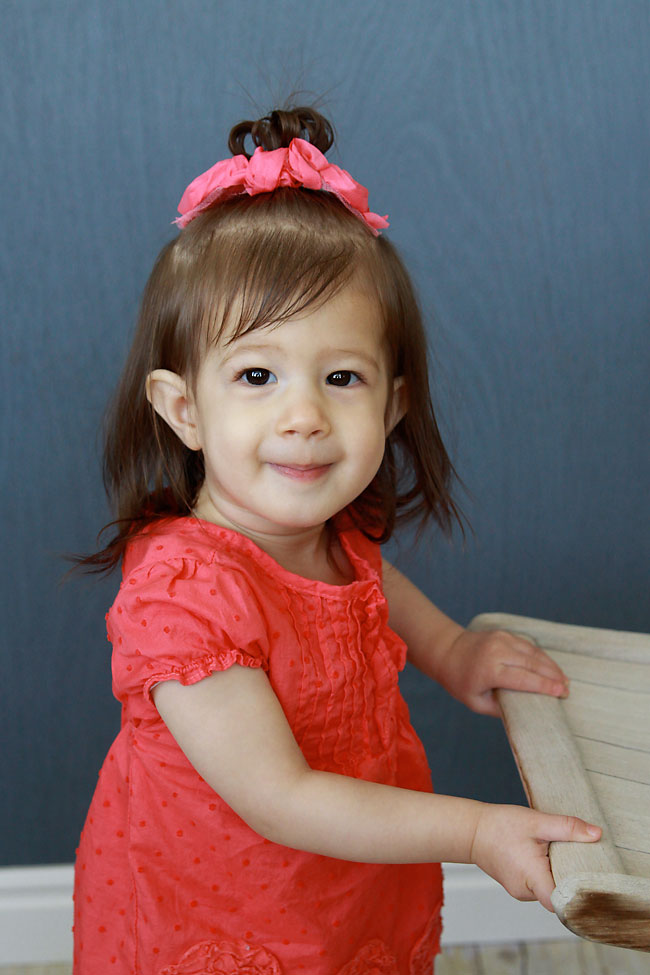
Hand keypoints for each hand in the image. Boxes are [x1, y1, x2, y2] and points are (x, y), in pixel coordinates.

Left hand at [435, 628, 568, 715]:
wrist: (447, 650)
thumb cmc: (460, 681)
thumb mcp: (476, 702)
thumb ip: (500, 708)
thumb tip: (525, 711)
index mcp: (490, 669)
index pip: (524, 679)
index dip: (545, 686)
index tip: (562, 693)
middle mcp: (497, 651)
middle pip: (533, 664)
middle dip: (553, 676)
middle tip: (568, 689)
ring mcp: (502, 639)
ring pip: (534, 653)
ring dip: (551, 666)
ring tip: (564, 679)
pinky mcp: (504, 634)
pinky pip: (528, 646)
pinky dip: (541, 657)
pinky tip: (550, 667)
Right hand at [470, 803, 601, 910]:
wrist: (471, 830)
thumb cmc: (500, 826)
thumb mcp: (537, 822)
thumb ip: (567, 828)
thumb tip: (596, 834)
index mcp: (532, 879)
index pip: (563, 903)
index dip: (579, 895)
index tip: (592, 881)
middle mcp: (526, 892)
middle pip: (559, 895)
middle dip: (570, 878)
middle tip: (580, 858)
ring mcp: (520, 891)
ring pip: (548, 890)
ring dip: (556, 873)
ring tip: (557, 853)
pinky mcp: (517, 886)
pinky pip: (538, 885)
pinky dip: (545, 873)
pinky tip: (544, 855)